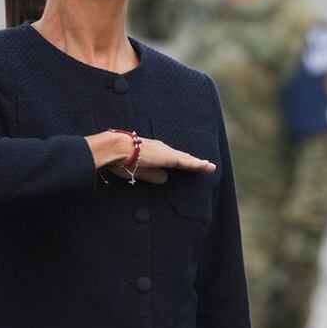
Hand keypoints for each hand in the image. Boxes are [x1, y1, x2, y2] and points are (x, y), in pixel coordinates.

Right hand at [87, 132, 215, 184]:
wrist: (116, 148)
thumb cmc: (120, 159)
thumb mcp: (138, 171)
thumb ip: (152, 174)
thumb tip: (166, 178)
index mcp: (152, 152)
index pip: (169, 158)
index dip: (180, 162)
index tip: (187, 165)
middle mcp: (162, 149)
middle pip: (180, 157)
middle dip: (192, 161)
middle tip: (204, 165)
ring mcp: (166, 152)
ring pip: (186, 159)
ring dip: (198, 163)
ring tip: (210, 167)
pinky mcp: (170, 157)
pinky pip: (187, 162)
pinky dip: (198, 165)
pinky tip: (208, 167)